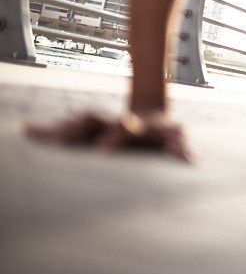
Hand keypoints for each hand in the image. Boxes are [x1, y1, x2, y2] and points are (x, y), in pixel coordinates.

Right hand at [24, 111, 191, 162]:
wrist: (150, 112)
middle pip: (92, 119)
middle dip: (78, 129)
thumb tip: (191, 161)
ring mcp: (99, 123)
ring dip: (59, 129)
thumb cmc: (165, 131)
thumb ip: (182, 148)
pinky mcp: (88, 129)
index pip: (124, 127)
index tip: (104, 151)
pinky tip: (26, 131)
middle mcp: (112, 121)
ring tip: (39, 137)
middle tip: (62, 141)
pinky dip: (46, 130)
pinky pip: (64, 128)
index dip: (116, 135)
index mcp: (134, 124)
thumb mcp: (177, 137)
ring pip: (76, 121)